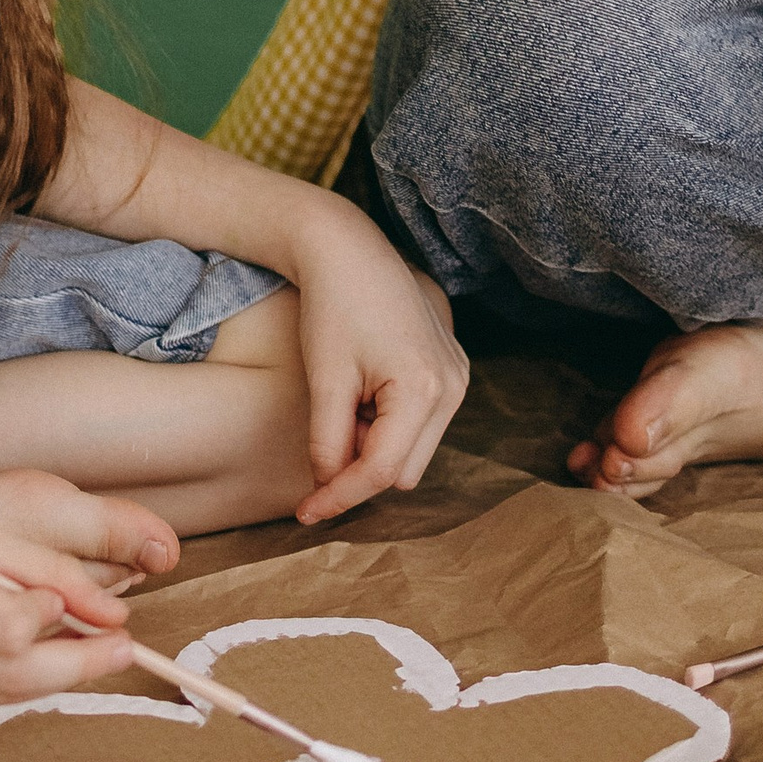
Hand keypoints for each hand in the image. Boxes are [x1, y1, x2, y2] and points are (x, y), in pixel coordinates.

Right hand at [0, 473, 179, 714]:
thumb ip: (45, 571)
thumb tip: (112, 614)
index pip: (9, 631)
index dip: (52, 618)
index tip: (74, 599)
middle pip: (15, 678)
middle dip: (80, 664)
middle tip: (125, 645)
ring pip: (1, 696)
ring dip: (52, 673)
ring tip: (86, 646)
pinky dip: (11, 678)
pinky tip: (24, 652)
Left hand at [282, 209, 469, 521]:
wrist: (349, 248)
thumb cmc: (333, 306)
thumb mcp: (325, 379)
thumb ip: (328, 443)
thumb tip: (328, 487)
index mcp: (424, 389)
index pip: (382, 472)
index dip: (340, 496)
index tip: (304, 513)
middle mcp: (453, 387)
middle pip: (405, 471)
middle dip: (361, 466)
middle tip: (325, 432)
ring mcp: (458, 377)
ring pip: (415, 451)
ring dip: (376, 445)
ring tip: (346, 400)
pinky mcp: (452, 369)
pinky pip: (422, 423)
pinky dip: (388, 423)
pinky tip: (364, 388)